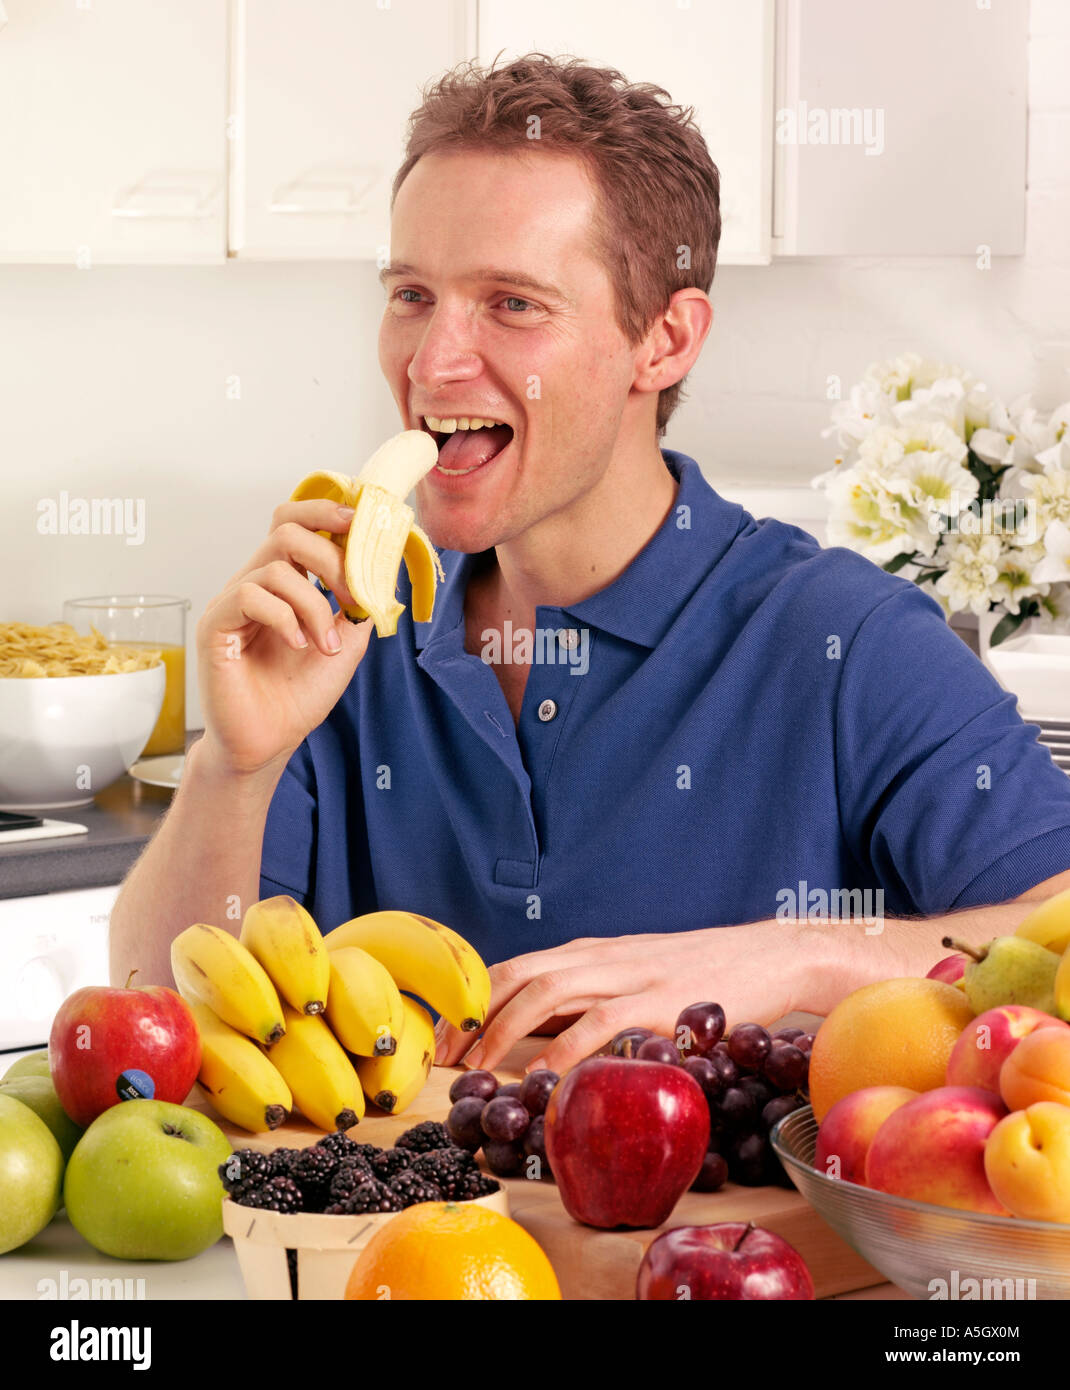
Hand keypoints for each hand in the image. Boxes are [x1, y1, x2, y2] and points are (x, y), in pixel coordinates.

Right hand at [196, 500, 371, 775]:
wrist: (270, 742)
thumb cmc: (299, 696)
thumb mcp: (345, 642)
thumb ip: (358, 604)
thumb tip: (380, 570)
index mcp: (282, 583)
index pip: (294, 522)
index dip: (326, 512)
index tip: (362, 525)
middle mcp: (253, 584)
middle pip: (286, 530)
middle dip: (330, 557)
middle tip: (352, 597)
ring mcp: (230, 603)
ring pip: (275, 568)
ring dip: (313, 604)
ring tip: (325, 644)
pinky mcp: (214, 625)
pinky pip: (249, 596)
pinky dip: (285, 618)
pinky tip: (298, 645)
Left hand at [434, 921, 839, 1076]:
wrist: (771, 955)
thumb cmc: (701, 975)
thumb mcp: (633, 977)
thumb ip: (589, 999)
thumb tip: (536, 1036)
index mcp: (588, 951)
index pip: (510, 967)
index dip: (469, 1000)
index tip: (442, 1038)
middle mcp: (599, 956)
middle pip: (514, 976)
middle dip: (471, 1017)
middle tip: (445, 1061)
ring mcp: (628, 975)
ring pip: (545, 992)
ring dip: (503, 1031)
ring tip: (479, 1071)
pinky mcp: (658, 1001)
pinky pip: (599, 1023)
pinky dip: (564, 1051)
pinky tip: (543, 1078)